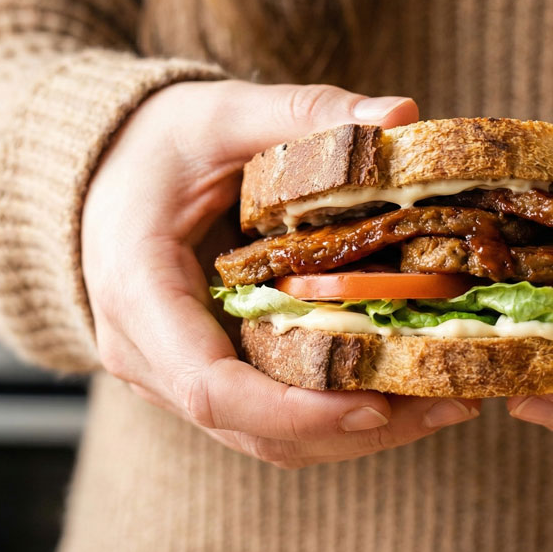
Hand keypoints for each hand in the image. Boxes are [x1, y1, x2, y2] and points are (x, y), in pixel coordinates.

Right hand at [82, 81, 480, 468]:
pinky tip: (410, 386)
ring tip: (449, 401)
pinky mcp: (214, 378)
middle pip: (256, 430)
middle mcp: (150, 356)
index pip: (211, 389)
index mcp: (138, 294)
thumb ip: (303, 112)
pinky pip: (276, 420)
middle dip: (357, 427)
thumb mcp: (221, 112)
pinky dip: (342, 415)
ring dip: (361, 433)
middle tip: (451, 402)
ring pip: (271, 439)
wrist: (102, 176)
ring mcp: (179, 377)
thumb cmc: (153, 144)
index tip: (378, 402)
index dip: (296, 410)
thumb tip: (399, 115)